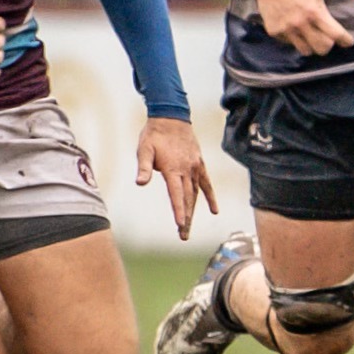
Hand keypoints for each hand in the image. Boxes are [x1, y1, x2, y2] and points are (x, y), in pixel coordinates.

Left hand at [137, 115, 218, 239]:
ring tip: (188, 229)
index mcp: (172, 168)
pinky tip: (214, 210)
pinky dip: (210, 197)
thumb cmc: (154, 134)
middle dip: (185, 218)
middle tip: (183, 236)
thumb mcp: (144, 149)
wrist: (172, 117)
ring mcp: (195, 168)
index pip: (176, 194)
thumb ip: (144, 167)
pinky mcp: (199, 164)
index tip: (180, 224)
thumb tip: (140, 183)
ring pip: (196, 194)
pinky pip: (206, 184)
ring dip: (193, 212)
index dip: (178, 210)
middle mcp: (187, 170)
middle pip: (187, 199)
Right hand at [251, 0, 353, 55]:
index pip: (335, 34)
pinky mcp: (274, 31)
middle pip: (322, 48)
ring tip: (312, 36)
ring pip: (305, 50)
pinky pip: (290, 43)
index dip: (345, 40)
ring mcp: (286, 29)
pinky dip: (295, 39)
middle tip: (328, 38)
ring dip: (312, 45)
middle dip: (329, 45)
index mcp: (314, 11)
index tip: (349, 41)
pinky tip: (295, 29)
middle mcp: (300, 23)